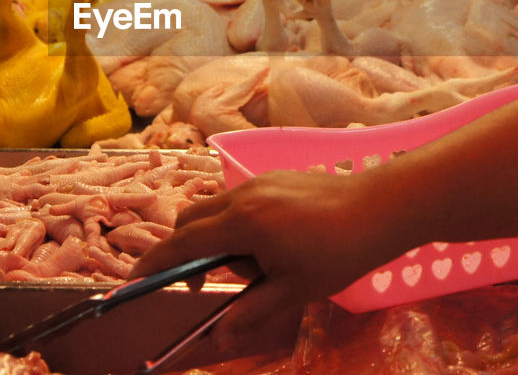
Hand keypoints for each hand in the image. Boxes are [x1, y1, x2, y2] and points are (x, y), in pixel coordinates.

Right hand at [130, 170, 393, 353]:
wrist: (382, 208)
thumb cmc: (340, 252)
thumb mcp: (294, 291)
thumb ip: (251, 313)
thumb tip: (218, 338)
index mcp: (243, 222)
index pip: (182, 242)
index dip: (154, 263)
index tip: (135, 282)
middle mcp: (243, 195)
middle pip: (190, 220)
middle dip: (186, 252)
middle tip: (206, 283)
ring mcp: (259, 182)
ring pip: (214, 210)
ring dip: (217, 239)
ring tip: (258, 267)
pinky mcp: (274, 178)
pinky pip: (238, 201)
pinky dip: (237, 225)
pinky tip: (273, 247)